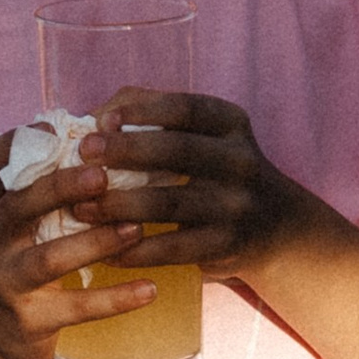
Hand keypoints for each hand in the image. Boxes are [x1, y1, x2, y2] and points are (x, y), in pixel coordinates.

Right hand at [0, 126, 177, 358]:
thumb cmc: (19, 261)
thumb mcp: (22, 221)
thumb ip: (52, 185)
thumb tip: (108, 136)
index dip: (16, 143)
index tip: (56, 129)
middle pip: (18, 205)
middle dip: (59, 188)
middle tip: (103, 175)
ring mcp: (10, 279)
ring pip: (47, 259)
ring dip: (93, 242)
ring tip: (136, 230)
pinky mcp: (30, 318)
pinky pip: (75, 308)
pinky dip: (113, 299)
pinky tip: (149, 290)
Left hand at [74, 89, 320, 285]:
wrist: (277, 229)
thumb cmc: (217, 172)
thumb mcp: (203, 136)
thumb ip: (154, 117)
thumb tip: (96, 116)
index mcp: (230, 124)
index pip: (186, 108)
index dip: (143, 111)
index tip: (102, 119)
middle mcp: (240, 161)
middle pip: (177, 151)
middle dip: (125, 151)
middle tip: (83, 154)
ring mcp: (236, 205)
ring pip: (169, 203)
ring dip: (118, 205)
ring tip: (80, 207)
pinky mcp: (226, 245)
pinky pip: (172, 248)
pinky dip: (134, 250)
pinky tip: (104, 250)